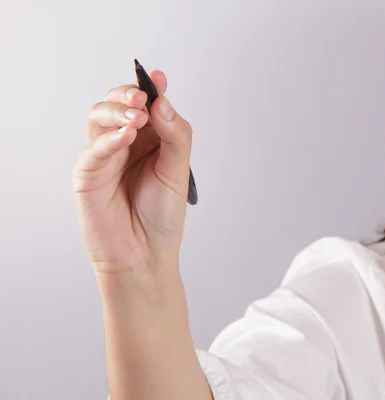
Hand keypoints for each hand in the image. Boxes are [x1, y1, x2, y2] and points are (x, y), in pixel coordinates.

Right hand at [72, 70, 193, 275]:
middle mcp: (126, 143)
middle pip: (117, 103)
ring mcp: (104, 156)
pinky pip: (93, 148)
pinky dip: (109, 138)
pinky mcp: (87, 173)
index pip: (146, 105)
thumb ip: (175, 136)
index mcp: (150, 140)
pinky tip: (125, 136)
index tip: (157, 78)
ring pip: (98, 117)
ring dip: (116, 110)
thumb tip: (163, 103)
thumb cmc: (161, 216)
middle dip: (128, 94)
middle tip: (142, 98)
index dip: (149, 88)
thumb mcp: (177, 172)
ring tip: (136, 116)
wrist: (145, 254)